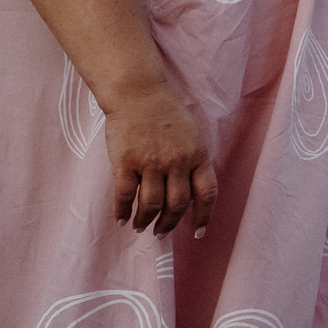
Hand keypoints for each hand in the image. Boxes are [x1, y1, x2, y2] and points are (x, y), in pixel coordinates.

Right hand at [105, 85, 216, 235]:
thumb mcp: (192, 135)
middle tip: (160, 233)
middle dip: (169, 225)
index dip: (204, 216)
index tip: (198, 232)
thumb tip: (190, 192)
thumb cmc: (167, 113)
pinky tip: (121, 218)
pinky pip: (125, 195)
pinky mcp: (126, 162)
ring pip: (151, 205)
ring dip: (145, 221)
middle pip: (177, 205)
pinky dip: (122, 211)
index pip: (206, 193)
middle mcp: (177, 162)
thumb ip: (193, 161)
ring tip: (140, 226)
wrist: (139, 93)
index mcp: (197, 155)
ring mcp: (151, 163)